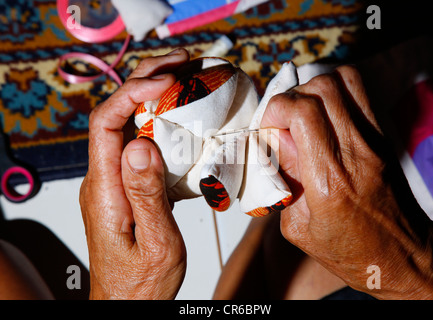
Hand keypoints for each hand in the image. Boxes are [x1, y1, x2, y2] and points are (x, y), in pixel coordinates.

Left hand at [79, 49, 189, 298]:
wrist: (128, 302)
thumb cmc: (142, 281)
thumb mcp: (156, 243)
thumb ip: (147, 195)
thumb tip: (140, 145)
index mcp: (105, 190)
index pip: (105, 123)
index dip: (132, 93)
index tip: (166, 81)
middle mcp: (103, 178)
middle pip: (113, 114)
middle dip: (144, 81)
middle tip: (181, 64)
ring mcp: (113, 179)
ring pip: (127, 124)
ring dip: (153, 96)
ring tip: (185, 78)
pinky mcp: (126, 184)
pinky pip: (138, 142)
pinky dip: (160, 120)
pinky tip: (181, 115)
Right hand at [261, 66, 432, 298]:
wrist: (402, 257)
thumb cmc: (351, 252)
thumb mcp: (299, 228)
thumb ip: (284, 179)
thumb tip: (275, 140)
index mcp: (329, 181)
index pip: (302, 113)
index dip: (276, 109)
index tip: (268, 127)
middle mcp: (354, 154)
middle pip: (322, 88)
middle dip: (291, 96)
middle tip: (283, 121)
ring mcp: (373, 142)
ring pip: (343, 81)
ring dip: (314, 89)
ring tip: (302, 113)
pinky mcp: (382, 138)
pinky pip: (359, 93)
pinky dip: (334, 92)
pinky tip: (322, 115)